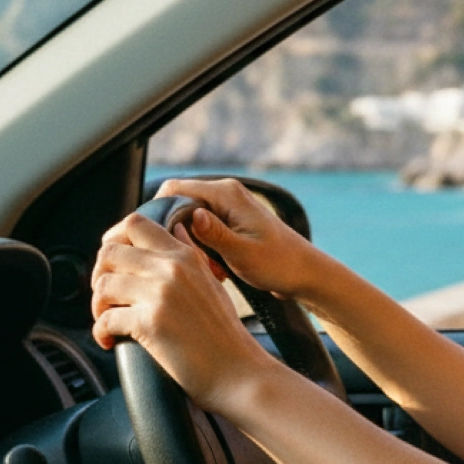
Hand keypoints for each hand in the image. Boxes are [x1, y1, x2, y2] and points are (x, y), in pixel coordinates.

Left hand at [90, 213, 278, 412]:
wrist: (238, 371)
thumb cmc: (225, 335)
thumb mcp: (212, 283)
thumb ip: (192, 254)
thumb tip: (178, 231)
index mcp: (184, 256)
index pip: (136, 223)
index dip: (113, 240)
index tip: (112, 264)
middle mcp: (171, 268)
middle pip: (110, 251)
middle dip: (98, 274)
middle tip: (105, 297)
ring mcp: (160, 294)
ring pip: (103, 284)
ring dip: (97, 305)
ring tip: (106, 320)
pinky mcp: (150, 323)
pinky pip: (106, 319)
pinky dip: (100, 332)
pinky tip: (109, 341)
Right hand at [156, 178, 324, 300]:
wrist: (305, 273)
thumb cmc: (279, 264)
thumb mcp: (244, 253)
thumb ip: (215, 234)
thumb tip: (192, 216)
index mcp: (227, 194)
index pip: (173, 190)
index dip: (158, 214)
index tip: (160, 243)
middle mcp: (225, 194)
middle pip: (177, 205)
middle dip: (176, 234)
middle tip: (189, 261)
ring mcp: (226, 208)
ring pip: (187, 220)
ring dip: (190, 245)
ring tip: (209, 268)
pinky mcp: (228, 223)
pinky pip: (201, 231)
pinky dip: (201, 249)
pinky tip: (216, 270)